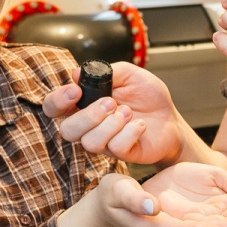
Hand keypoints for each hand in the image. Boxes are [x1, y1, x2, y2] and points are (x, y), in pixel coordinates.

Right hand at [44, 62, 184, 165]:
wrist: (172, 119)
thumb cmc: (148, 97)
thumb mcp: (130, 75)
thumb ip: (107, 72)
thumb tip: (76, 73)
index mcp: (85, 104)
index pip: (55, 107)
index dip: (58, 100)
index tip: (76, 90)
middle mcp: (89, 126)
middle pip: (67, 130)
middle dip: (88, 116)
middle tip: (111, 103)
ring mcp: (105, 143)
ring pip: (90, 143)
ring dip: (110, 125)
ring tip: (128, 113)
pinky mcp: (122, 154)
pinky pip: (116, 148)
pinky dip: (129, 133)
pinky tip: (140, 124)